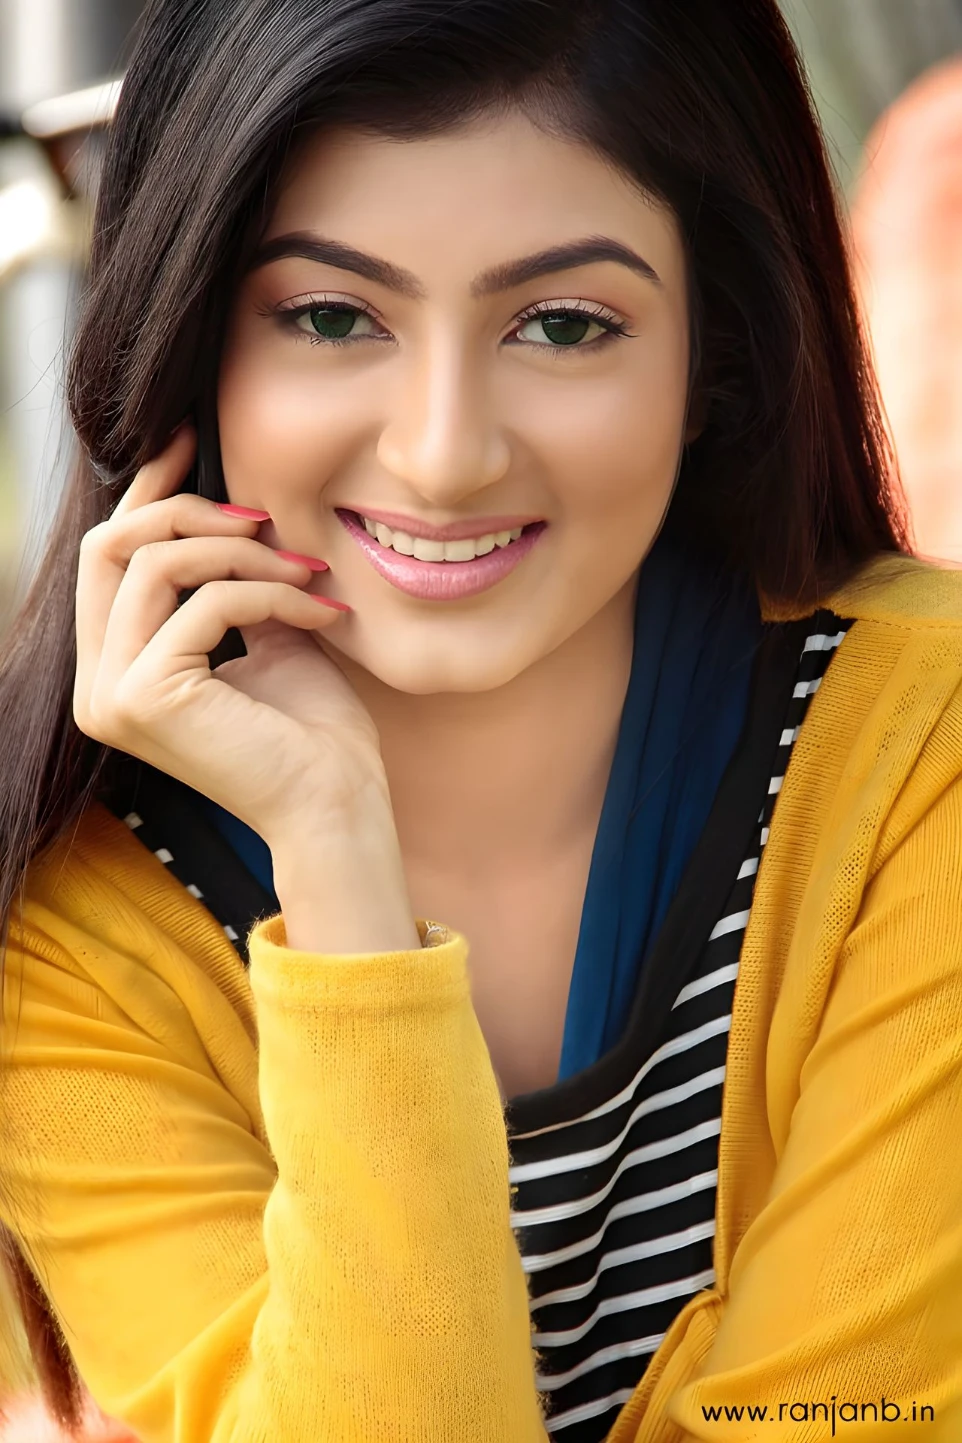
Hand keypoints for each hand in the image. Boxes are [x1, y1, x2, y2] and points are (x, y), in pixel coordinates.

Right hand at [74, 424, 392, 846]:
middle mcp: (97, 687)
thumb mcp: (264, 635)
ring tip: (307, 573)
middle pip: (110, 546)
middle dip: (188, 509)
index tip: (190, 438)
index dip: (144, 491)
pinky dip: (270, 594)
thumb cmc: (312, 735)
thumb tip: (225, 506)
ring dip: (242, 554)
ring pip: (154, 564)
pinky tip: (321, 614)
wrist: (338, 809)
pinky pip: (204, 603)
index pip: (109, 559)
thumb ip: (228, 581)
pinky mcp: (143, 698)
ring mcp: (111, 696)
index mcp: (116, 673)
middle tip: (263, 514)